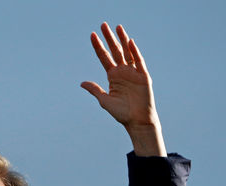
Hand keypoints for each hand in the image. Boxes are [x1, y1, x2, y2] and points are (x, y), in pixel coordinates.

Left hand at [81, 22, 165, 155]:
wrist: (137, 121)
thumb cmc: (121, 113)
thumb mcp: (104, 100)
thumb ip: (95, 89)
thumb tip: (81, 83)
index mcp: (113, 76)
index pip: (104, 57)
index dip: (98, 46)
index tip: (92, 35)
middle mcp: (123, 71)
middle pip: (115, 50)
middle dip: (109, 38)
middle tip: (103, 25)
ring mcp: (133, 72)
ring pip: (127, 52)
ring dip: (122, 39)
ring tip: (117, 27)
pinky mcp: (143, 76)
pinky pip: (139, 61)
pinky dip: (135, 52)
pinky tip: (129, 42)